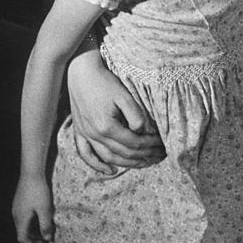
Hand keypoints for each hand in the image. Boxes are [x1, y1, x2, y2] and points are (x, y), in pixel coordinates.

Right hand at [12, 175, 53, 242]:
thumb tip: (47, 238)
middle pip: (21, 232)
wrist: (31, 173)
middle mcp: (16, 214)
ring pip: (22, 224)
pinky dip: (31, 221)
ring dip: (32, 229)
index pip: (22, 238)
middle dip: (33, 237)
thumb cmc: (38, 191)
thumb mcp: (45, 210)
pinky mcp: (19, 201)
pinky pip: (23, 217)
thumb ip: (46, 225)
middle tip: (45, 238)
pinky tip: (40, 216)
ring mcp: (16, 207)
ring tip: (44, 228)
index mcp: (20, 219)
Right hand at [66, 50, 164, 171]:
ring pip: (108, 158)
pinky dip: (97, 165)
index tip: (162, 144)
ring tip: (144, 163)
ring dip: (127, 164)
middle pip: (124, 153)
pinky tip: (110, 171)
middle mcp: (94, 134)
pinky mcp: (79, 132)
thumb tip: (143, 132)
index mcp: (106, 126)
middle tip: (159, 155)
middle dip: (144, 156)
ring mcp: (85, 135)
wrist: (80, 71)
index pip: (134, 143)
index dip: (150, 146)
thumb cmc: (104, 82)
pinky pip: (85, 154)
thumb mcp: (124, 96)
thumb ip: (136, 116)